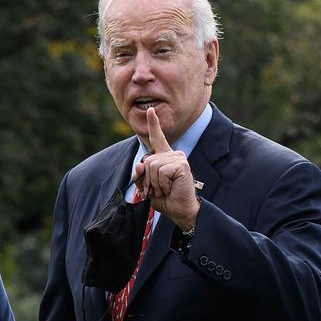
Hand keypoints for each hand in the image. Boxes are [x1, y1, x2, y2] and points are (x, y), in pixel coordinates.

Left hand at [133, 108, 199, 230]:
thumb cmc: (165, 199)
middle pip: (147, 161)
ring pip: (152, 166)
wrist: (180, 210)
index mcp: (164, 157)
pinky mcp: (181, 164)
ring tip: (166, 189)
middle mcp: (172, 154)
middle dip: (148, 179)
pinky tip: (171, 187)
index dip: (153, 124)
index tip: (150, 110)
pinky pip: (160, 171)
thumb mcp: (146, 187)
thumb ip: (139, 176)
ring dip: (155, 183)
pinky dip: (162, 183)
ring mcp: (178, 158)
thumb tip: (139, 163)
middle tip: (160, 189)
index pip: (157, 138)